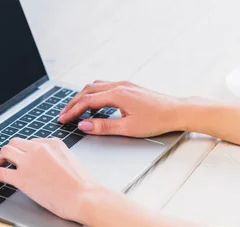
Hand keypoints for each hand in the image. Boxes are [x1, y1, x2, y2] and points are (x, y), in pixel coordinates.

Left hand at [0, 138, 99, 222]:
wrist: (84, 197)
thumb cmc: (82, 186)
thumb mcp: (70, 161)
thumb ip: (55, 158)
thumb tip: (44, 166)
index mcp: (52, 143)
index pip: (31, 142)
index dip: (23, 151)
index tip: (20, 158)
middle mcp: (39, 148)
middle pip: (15, 143)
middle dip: (8, 151)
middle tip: (4, 160)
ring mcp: (29, 162)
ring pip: (5, 152)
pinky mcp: (22, 178)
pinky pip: (1, 172)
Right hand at [58, 80, 186, 136]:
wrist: (178, 111)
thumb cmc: (157, 120)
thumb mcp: (128, 128)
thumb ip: (103, 127)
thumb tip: (83, 125)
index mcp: (117, 94)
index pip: (87, 102)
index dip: (72, 111)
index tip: (62, 119)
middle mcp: (119, 86)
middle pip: (87, 91)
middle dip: (73, 103)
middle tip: (63, 115)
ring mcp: (124, 85)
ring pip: (95, 86)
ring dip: (82, 97)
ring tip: (75, 109)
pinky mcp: (129, 87)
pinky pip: (105, 87)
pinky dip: (94, 94)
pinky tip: (94, 104)